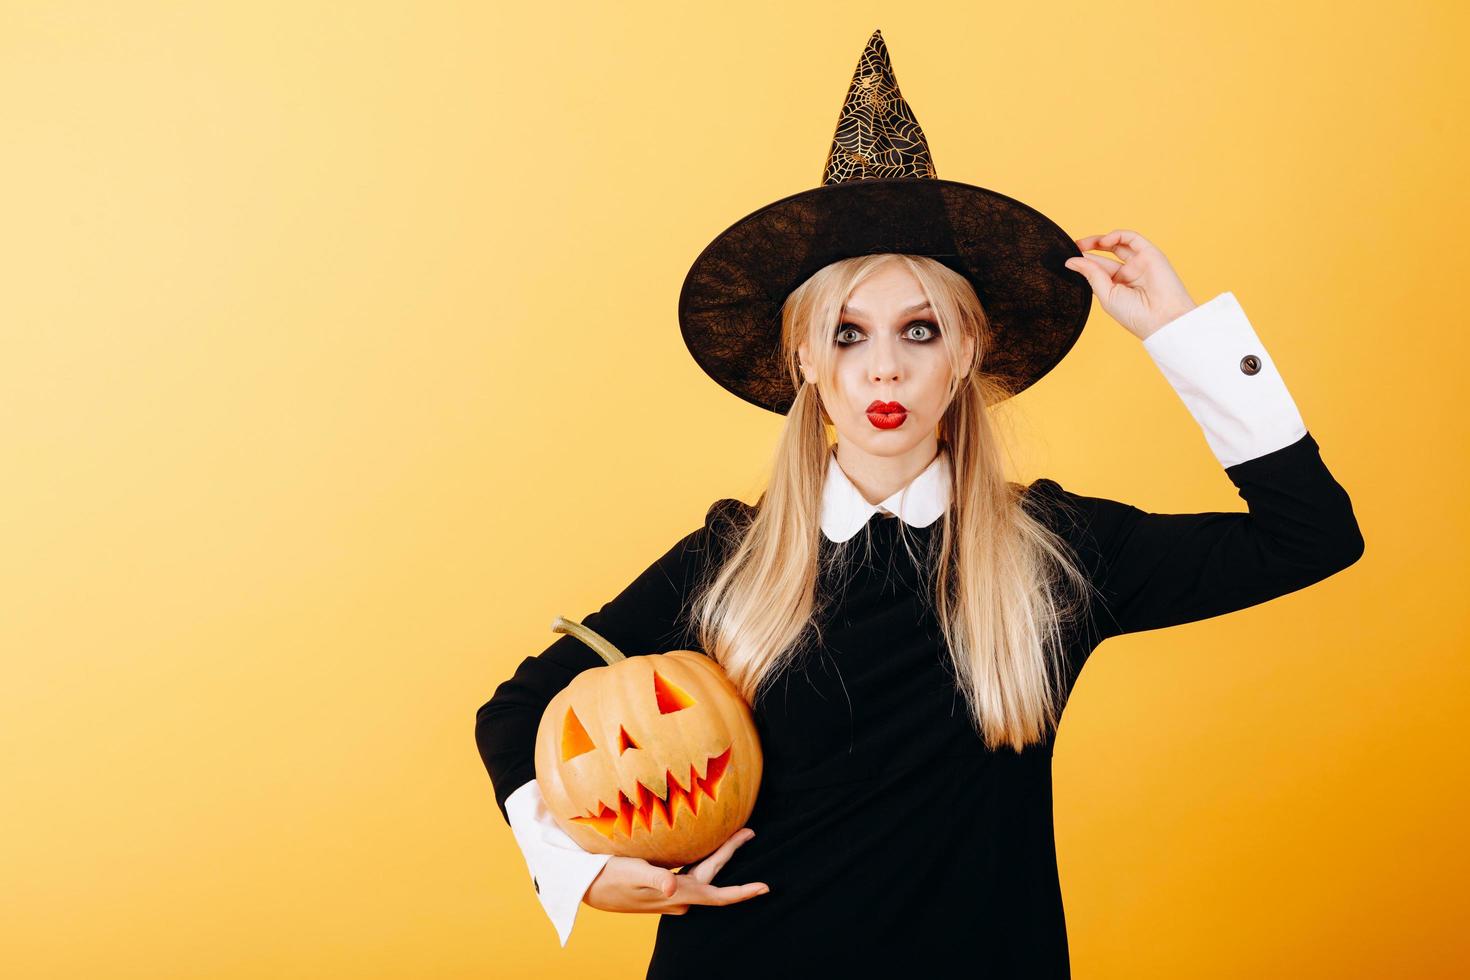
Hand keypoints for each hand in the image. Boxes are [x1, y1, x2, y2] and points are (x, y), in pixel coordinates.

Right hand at [582, 826, 770, 915]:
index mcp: (678, 894)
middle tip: (749, 831)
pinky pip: (690, 872)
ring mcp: (670, 892)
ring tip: (734, 832)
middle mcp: (679, 896)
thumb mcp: (632, 873)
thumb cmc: (609, 878)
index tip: (765, 887)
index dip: (742, 893)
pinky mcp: (662, 885)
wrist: (586, 887)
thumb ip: (655, 879)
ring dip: (719, 855)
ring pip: (703, 872)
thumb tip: (673, 886)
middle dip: (731, 853)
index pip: (718, 897)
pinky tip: (701, 845)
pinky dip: (701, 858)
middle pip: (713, 875)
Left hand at [1063, 229, 1198, 340]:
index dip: (1082, 262)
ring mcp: (1139, 263)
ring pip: (1117, 244)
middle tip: (1073, 246)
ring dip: (1099, 240)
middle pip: (1105, 257)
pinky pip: (1132, 238)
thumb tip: (1071, 261)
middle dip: (1088, 249)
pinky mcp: (1150, 254)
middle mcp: (1128, 275)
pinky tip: (1103, 241)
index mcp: (1116, 288)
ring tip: (1083, 243)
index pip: (1096, 270)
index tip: (1066, 259)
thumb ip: (1091, 275)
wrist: (1162, 319)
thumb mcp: (1106, 295)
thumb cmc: (1135, 314)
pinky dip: (1117, 235)